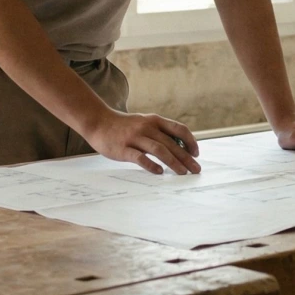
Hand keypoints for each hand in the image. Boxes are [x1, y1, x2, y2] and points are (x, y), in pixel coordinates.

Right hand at [87, 110, 201, 174]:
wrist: (99, 122)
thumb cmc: (124, 126)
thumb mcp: (144, 123)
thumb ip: (159, 132)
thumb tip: (180, 147)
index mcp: (154, 120)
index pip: (179, 129)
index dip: (190, 141)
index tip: (196, 153)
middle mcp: (147, 127)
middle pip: (172, 143)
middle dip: (186, 157)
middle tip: (196, 169)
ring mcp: (135, 138)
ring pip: (159, 150)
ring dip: (174, 163)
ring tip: (182, 173)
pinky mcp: (123, 149)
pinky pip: (140, 158)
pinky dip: (151, 165)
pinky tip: (160, 173)